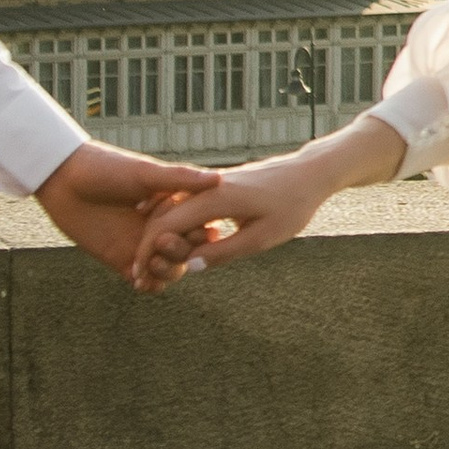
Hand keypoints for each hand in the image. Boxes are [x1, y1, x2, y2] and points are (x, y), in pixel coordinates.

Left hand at [35, 142, 220, 286]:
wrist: (63, 179)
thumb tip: (218, 179)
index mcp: (172, 205)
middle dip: (182, 254)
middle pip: (186, 253)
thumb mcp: (144, 172)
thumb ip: (180, 179)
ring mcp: (142, 245)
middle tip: (164, 246)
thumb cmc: (105, 167)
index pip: (198, 227)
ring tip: (151, 264)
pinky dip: (148, 285)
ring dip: (166, 272)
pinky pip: (144, 280)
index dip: (200, 234)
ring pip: (169, 270)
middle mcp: (161, 227)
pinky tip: (140, 280)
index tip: (196, 233)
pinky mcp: (121, 260)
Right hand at [134, 113, 407, 287]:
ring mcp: (211, 185)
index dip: (149, 251)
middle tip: (139, 274)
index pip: (167, 225)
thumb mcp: (261, 237)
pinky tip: (170, 241)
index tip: (140, 275)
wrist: (309, 174)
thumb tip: (190, 267)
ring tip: (152, 262)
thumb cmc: (291, 206)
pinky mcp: (218, 186)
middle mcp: (207, 188)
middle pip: (162, 216)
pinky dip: (173, 223)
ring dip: (158, 234)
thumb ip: (224, 252)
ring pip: (172, 208)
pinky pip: (186, 204)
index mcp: (215, 198)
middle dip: (147, 245)